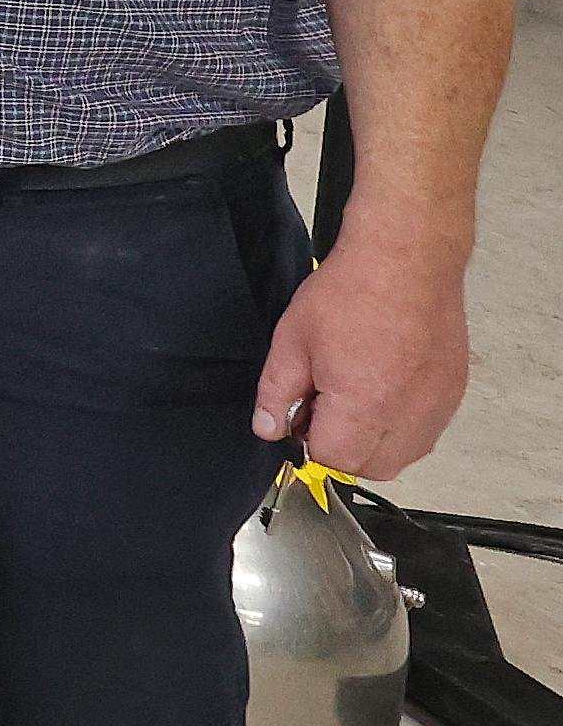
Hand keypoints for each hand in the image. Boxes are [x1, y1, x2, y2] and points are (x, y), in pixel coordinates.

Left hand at [255, 222, 477, 479]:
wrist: (408, 258)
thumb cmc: (348, 294)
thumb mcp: (293, 342)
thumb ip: (277, 394)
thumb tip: (269, 430)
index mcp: (365, 407)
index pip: (334, 459)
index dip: (310, 441)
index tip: (304, 413)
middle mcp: (409, 415)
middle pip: (373, 467)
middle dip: (344, 448)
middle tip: (327, 405)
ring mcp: (439, 405)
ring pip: (405, 454)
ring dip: (376, 441)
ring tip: (357, 393)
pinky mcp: (456, 390)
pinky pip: (428, 429)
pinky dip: (404, 424)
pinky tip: (386, 384)